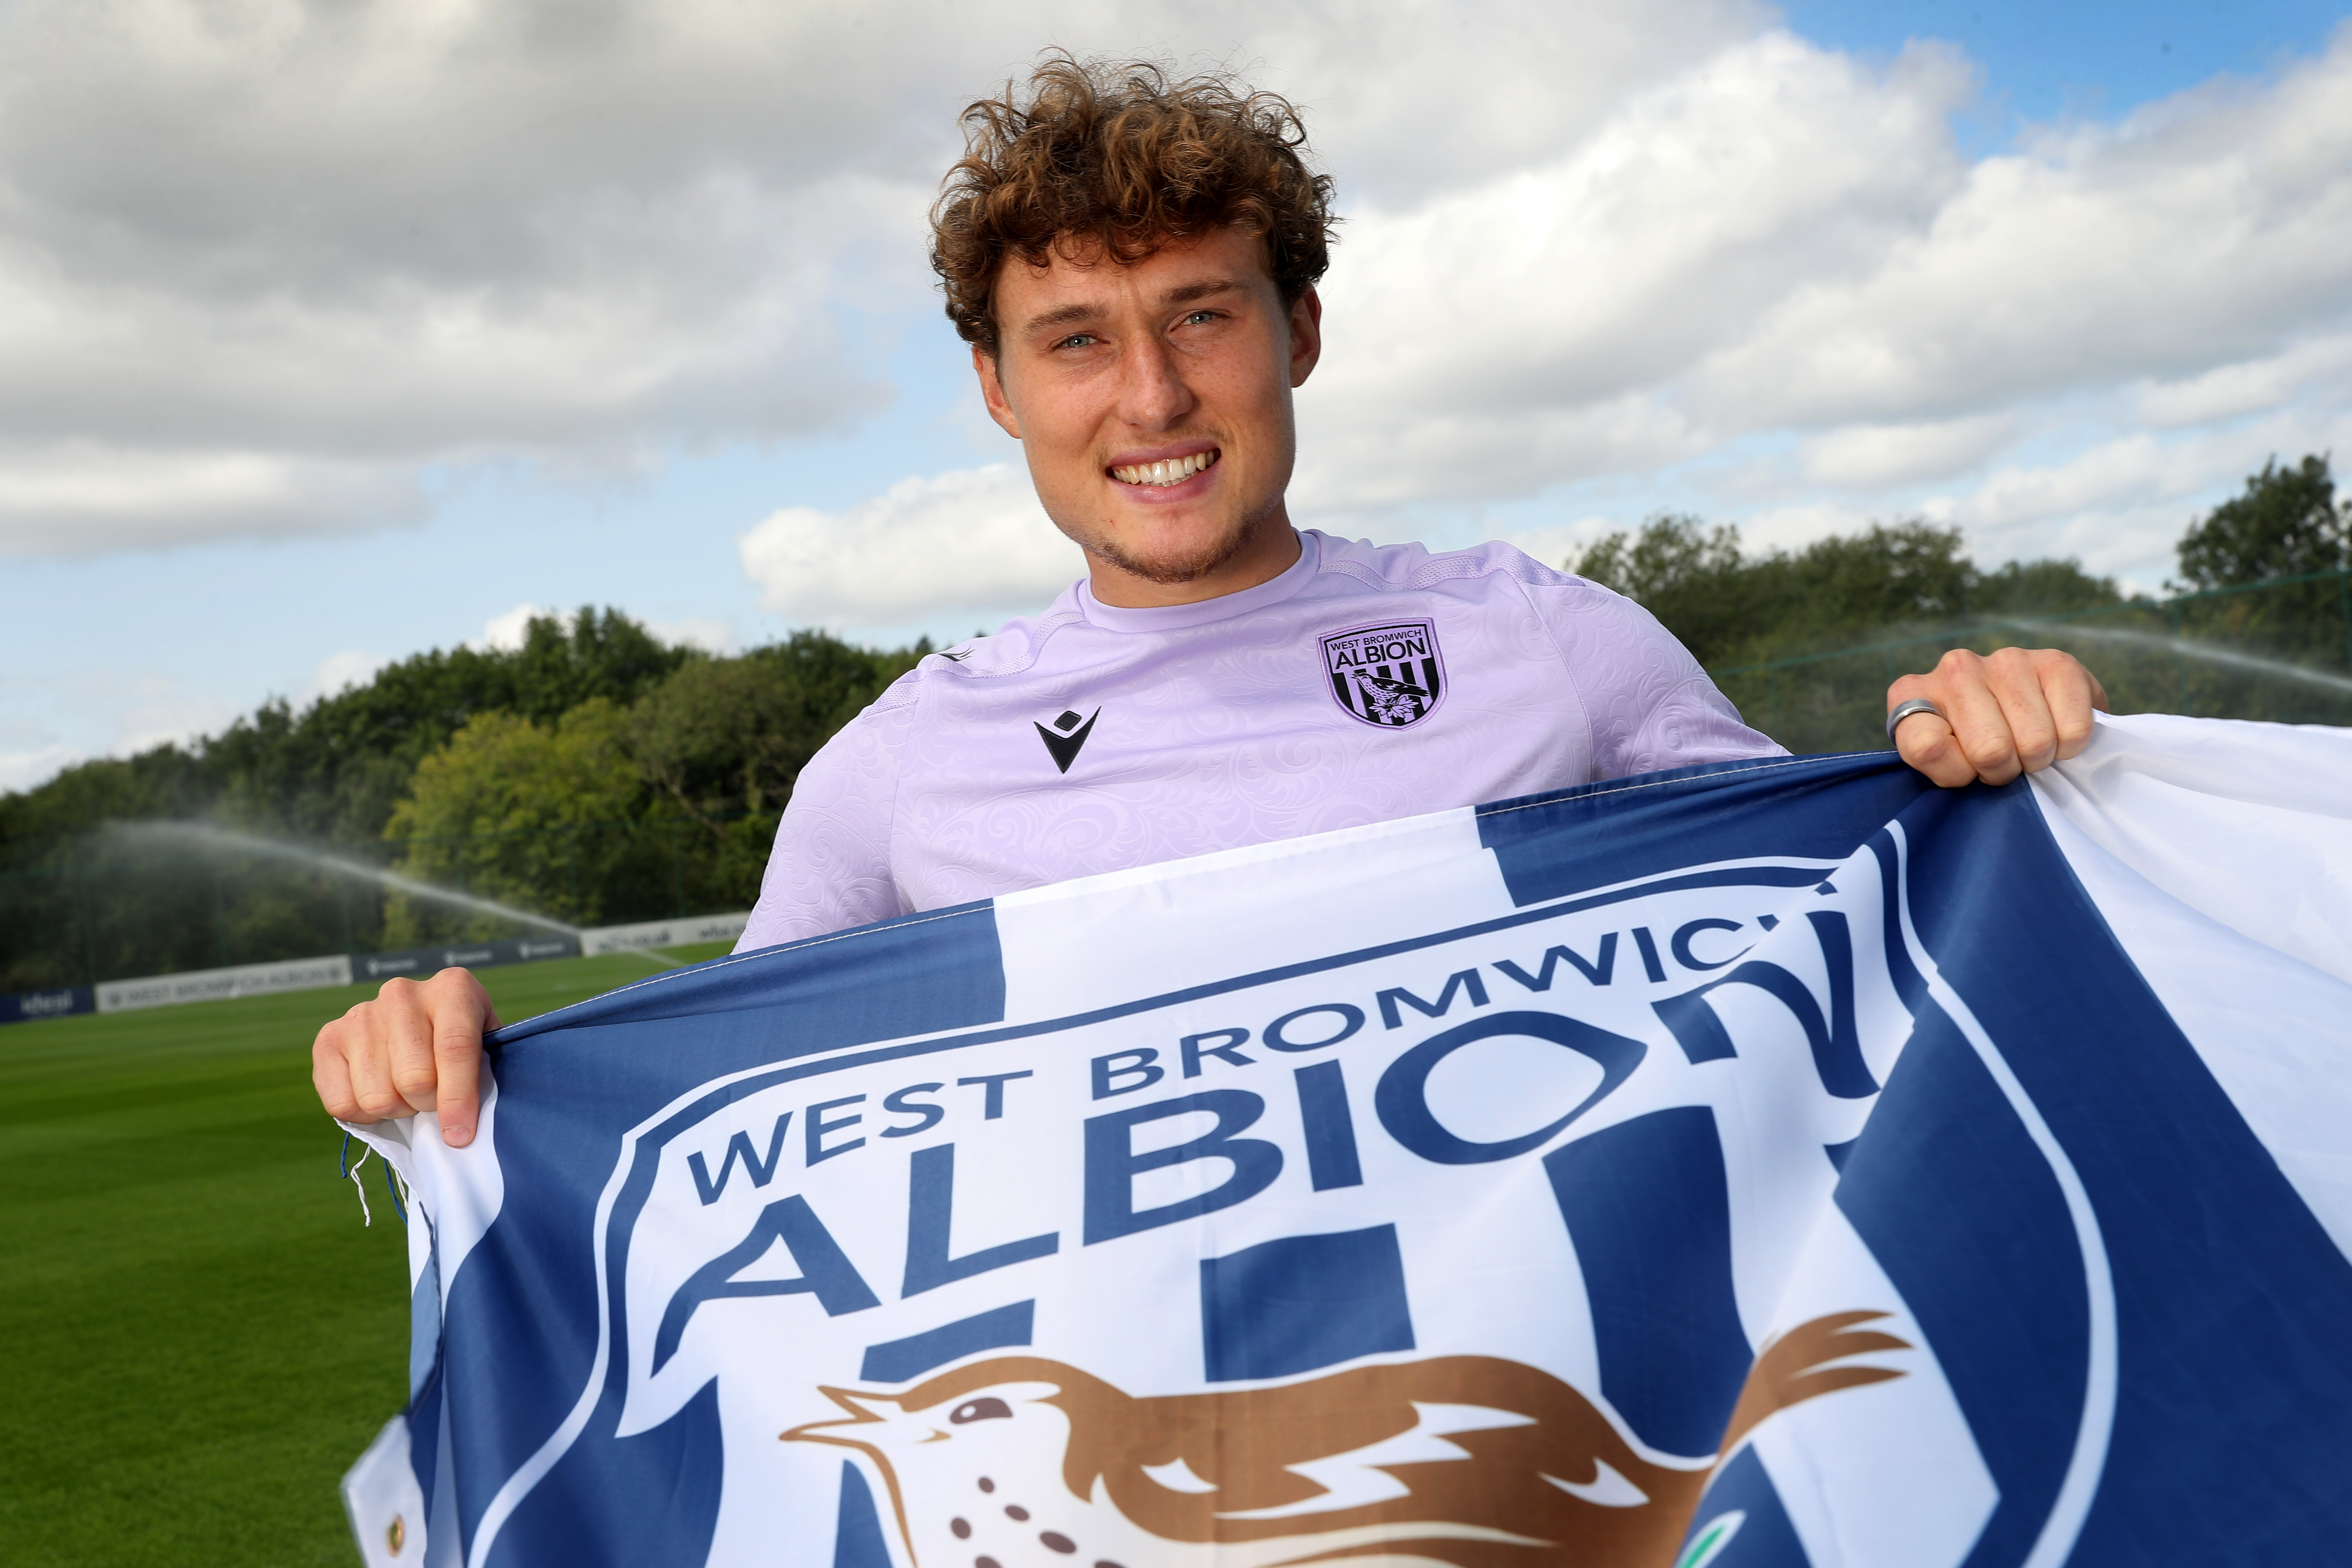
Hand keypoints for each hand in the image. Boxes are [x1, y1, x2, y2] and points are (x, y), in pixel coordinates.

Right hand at [312, 967, 500, 1146]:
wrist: (418, 1026)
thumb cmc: (460, 1044)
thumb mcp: (487, 1050)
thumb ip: (484, 1077)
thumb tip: (462, 1130)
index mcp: (452, 989)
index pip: (454, 1048)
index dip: (458, 1098)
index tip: (460, 1135)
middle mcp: (402, 994)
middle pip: (413, 1078)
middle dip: (428, 1104)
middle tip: (433, 1099)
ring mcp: (361, 1014)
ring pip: (376, 1097)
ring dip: (397, 1109)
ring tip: (406, 1092)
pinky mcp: (328, 1038)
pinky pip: (341, 1103)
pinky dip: (364, 1115)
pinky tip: (379, 1092)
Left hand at [1887, 647, 2108, 787]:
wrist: (2033, 714)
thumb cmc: (1972, 747)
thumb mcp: (1940, 762)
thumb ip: (1941, 766)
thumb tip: (1974, 771)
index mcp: (1911, 694)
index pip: (1926, 747)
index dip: (1956, 773)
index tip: (1966, 770)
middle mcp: (1955, 668)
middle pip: (1990, 749)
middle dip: (2004, 770)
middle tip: (2006, 761)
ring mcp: (2006, 660)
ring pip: (2035, 741)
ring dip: (2038, 758)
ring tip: (2029, 747)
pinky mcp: (2056, 662)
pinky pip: (2072, 729)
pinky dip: (2070, 746)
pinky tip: (2056, 730)